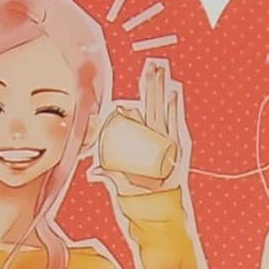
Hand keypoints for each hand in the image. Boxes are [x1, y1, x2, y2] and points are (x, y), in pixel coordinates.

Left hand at [88, 62, 184, 195]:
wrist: (157, 203)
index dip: (131, 102)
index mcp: (140, 141)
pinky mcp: (175, 144)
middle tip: (151, 65)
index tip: (128, 89)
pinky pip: (173, 122)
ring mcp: (164, 137)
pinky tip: (172, 93)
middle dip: (150, 85)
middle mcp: (154, 135)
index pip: (135, 115)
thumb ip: (107, 175)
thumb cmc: (139, 191)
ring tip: (161, 71)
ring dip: (160, 89)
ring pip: (160, 108)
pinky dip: (173, 108)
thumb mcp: (119, 180)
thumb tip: (93, 174)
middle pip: (150, 104)